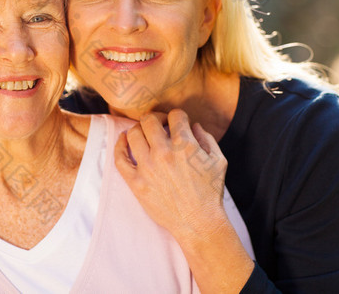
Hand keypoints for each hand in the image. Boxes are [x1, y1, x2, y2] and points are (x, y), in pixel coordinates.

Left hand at [114, 109, 227, 239]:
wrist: (198, 223)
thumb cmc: (210, 193)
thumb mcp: (219, 161)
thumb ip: (207, 138)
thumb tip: (194, 125)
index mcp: (185, 145)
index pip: (174, 115)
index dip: (177, 116)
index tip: (176, 123)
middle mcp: (164, 153)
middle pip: (149, 120)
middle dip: (155, 118)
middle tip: (159, 125)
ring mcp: (147, 168)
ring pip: (133, 134)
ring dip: (139, 130)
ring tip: (144, 134)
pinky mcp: (136, 182)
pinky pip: (120, 158)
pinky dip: (119, 145)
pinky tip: (123, 140)